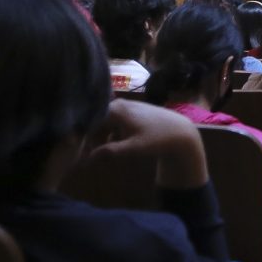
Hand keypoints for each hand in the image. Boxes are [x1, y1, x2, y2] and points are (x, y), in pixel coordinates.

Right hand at [90, 101, 208, 189]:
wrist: (181, 132)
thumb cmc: (157, 139)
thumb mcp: (133, 148)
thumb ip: (111, 151)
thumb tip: (89, 157)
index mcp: (115, 110)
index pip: (89, 122)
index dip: (83, 138)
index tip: (80, 153)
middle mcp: (118, 104)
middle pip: (96, 122)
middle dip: (92, 139)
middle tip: (91, 157)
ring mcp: (126, 106)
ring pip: (105, 123)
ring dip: (102, 137)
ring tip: (102, 153)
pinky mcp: (132, 111)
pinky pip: (114, 122)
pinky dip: (112, 133)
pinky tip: (116, 144)